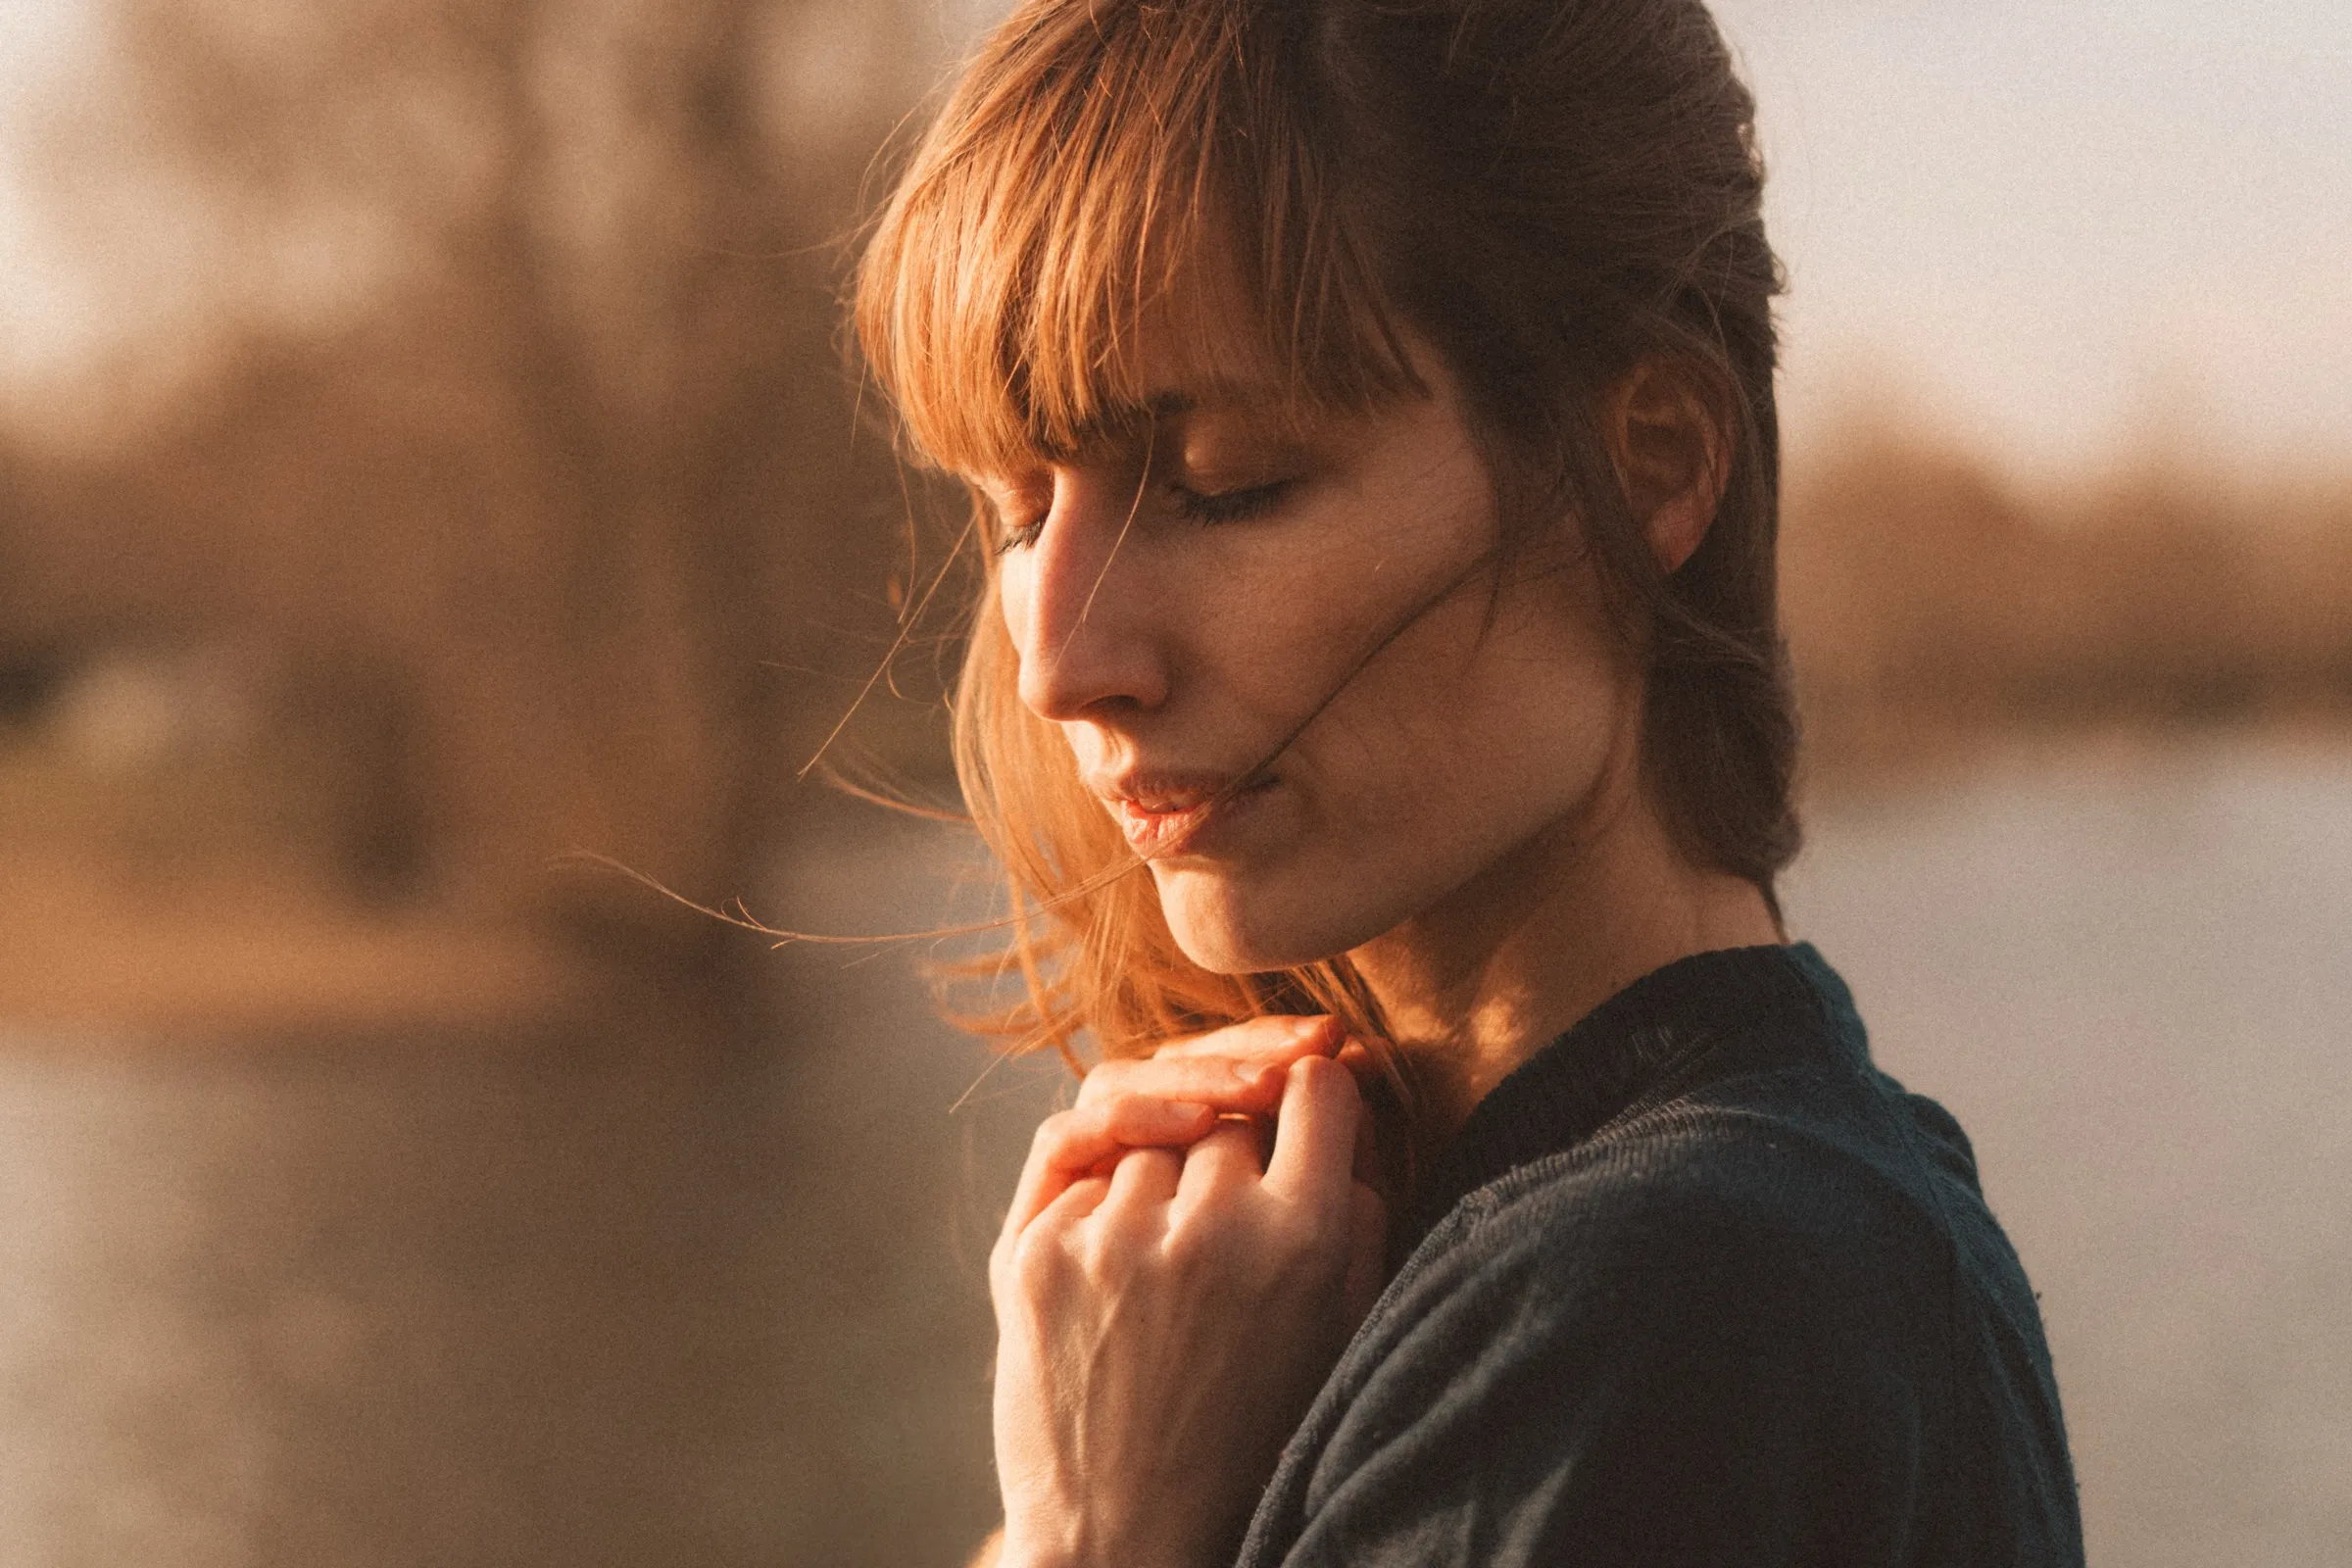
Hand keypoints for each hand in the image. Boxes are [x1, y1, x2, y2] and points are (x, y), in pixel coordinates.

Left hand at [990, 1017, 1386, 1567]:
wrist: (1126, 1542)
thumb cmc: (1250, 1441)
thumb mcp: (1341, 1334)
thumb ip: (1356, 1211)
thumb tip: (1335, 1087)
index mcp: (1303, 1241)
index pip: (1315, 1088)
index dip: (1313, 1087)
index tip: (1306, 1102)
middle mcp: (1209, 1225)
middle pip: (1229, 1109)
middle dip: (1237, 1143)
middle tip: (1233, 1207)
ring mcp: (1111, 1235)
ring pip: (1147, 1129)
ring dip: (1163, 1162)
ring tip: (1171, 1243)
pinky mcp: (1033, 1252)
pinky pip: (1075, 1156)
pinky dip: (1099, 1180)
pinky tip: (1118, 1236)